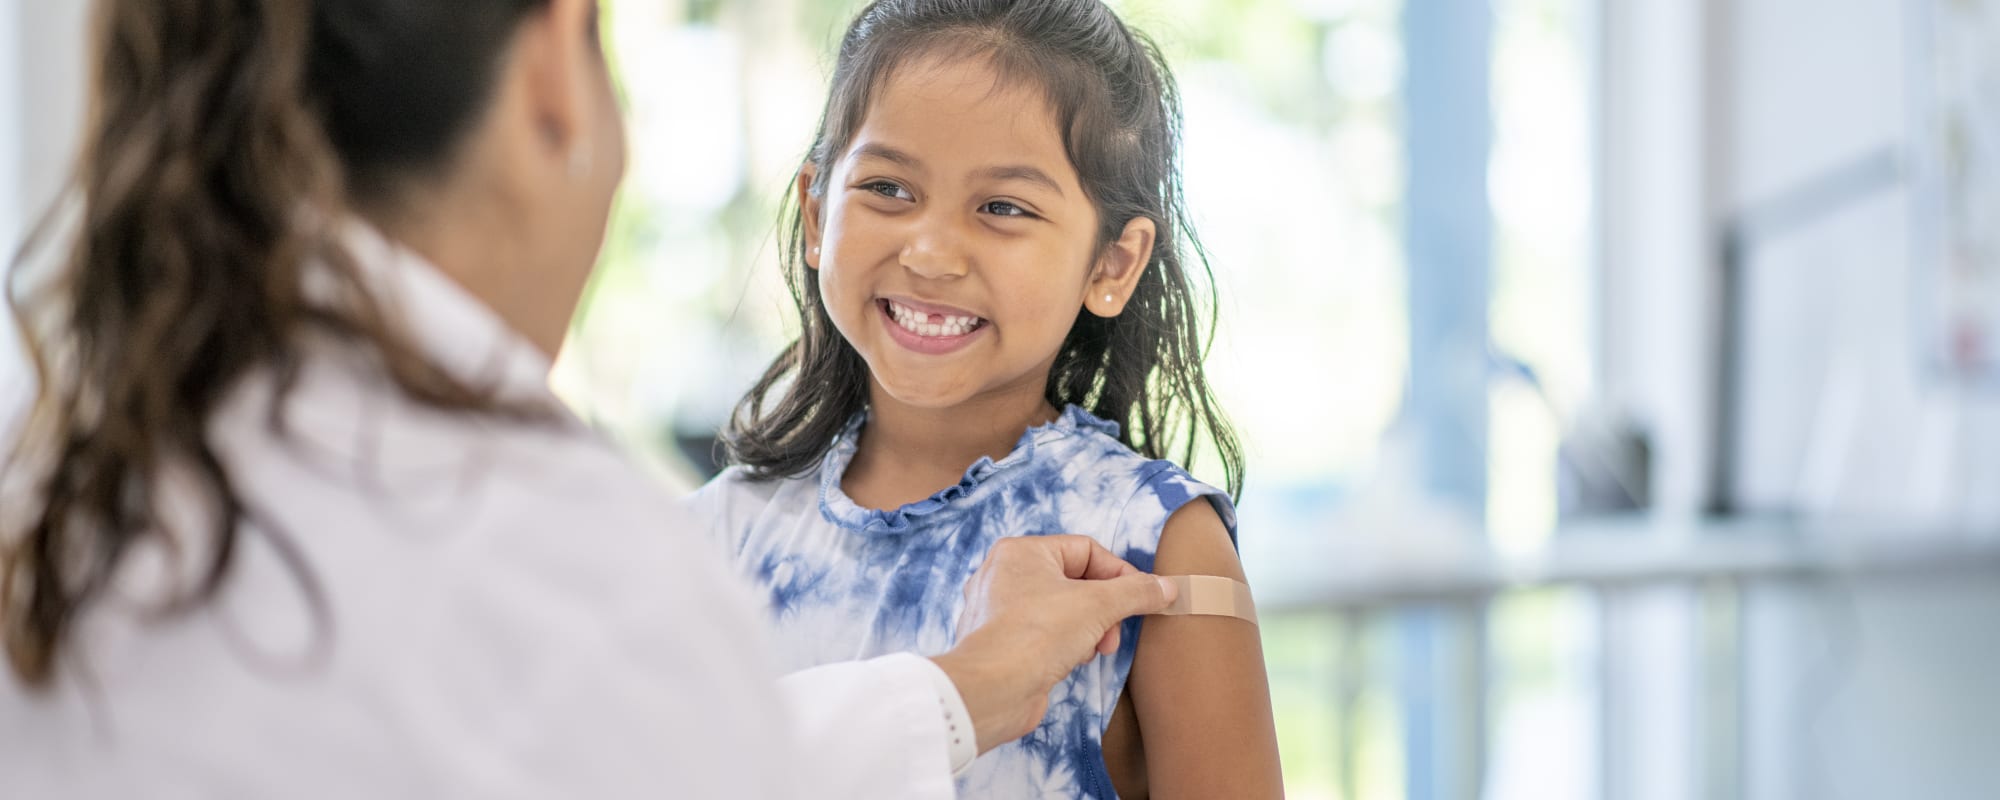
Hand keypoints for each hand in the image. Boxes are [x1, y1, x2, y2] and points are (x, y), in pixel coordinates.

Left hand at [928, 535, 1177, 754]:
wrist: (992, 691)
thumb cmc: (1036, 635)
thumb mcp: (1098, 606)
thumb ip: (1136, 592)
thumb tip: (1167, 587)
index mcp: (1022, 552)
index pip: (1086, 550)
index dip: (1119, 573)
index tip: (1141, 598)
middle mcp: (1005, 574)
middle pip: (1075, 580)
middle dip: (1104, 609)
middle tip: (1112, 633)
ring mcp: (1000, 610)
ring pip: (1062, 609)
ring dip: (1088, 628)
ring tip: (1093, 650)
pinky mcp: (1002, 642)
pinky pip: (1046, 633)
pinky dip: (1066, 643)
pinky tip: (1072, 661)